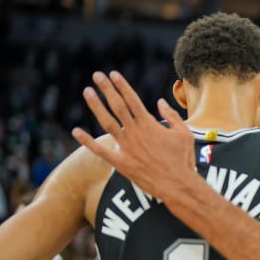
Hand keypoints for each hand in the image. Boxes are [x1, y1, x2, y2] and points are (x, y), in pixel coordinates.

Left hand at [72, 71, 195, 201]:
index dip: (122, 86)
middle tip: (97, 76)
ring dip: (96, 106)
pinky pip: (100, 151)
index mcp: (150, 124)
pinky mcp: (121, 163)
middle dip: (107, 89)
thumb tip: (160, 102)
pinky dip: (87, 141)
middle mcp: (135, 133)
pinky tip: (76, 131)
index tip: (113, 74)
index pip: (132, 100)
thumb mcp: (184, 134)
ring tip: (87, 92)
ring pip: (107, 122)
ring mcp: (126, 147)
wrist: (178, 185)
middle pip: (118, 106)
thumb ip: (172, 116)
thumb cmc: (183, 159)